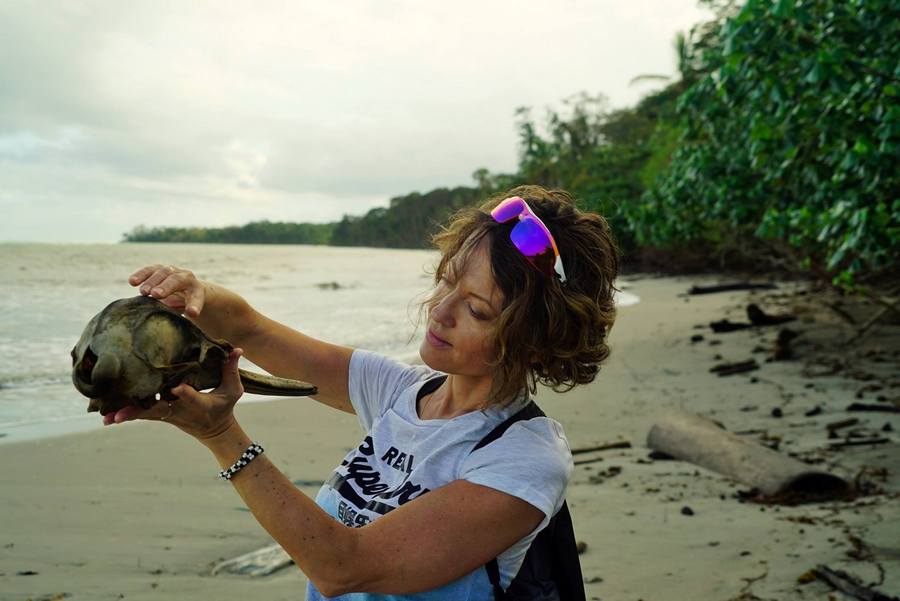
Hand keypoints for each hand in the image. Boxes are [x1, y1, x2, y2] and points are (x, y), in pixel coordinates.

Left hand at [103, 349, 244, 440]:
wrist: (215, 431)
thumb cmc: (224, 407)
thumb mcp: (233, 390)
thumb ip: (231, 369)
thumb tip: (237, 349)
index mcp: (200, 404)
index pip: (192, 398)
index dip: (184, 394)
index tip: (176, 389)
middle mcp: (180, 411)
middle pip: (157, 410)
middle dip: (139, 411)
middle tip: (119, 414)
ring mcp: (169, 414)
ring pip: (145, 414)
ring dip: (126, 415)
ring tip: (107, 418)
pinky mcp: (161, 415)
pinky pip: (142, 414)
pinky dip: (125, 415)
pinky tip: (108, 418)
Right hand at [128, 264, 205, 318]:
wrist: (187, 288)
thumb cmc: (186, 304)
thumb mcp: (187, 310)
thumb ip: (180, 314)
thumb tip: (165, 325)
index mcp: (197, 290)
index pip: (197, 297)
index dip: (194, 305)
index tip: (191, 313)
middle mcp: (186, 278)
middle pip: (177, 280)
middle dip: (167, 287)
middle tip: (156, 294)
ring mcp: (172, 271)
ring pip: (162, 272)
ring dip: (152, 282)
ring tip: (143, 292)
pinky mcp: (159, 269)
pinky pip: (150, 270)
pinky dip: (141, 275)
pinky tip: (132, 282)